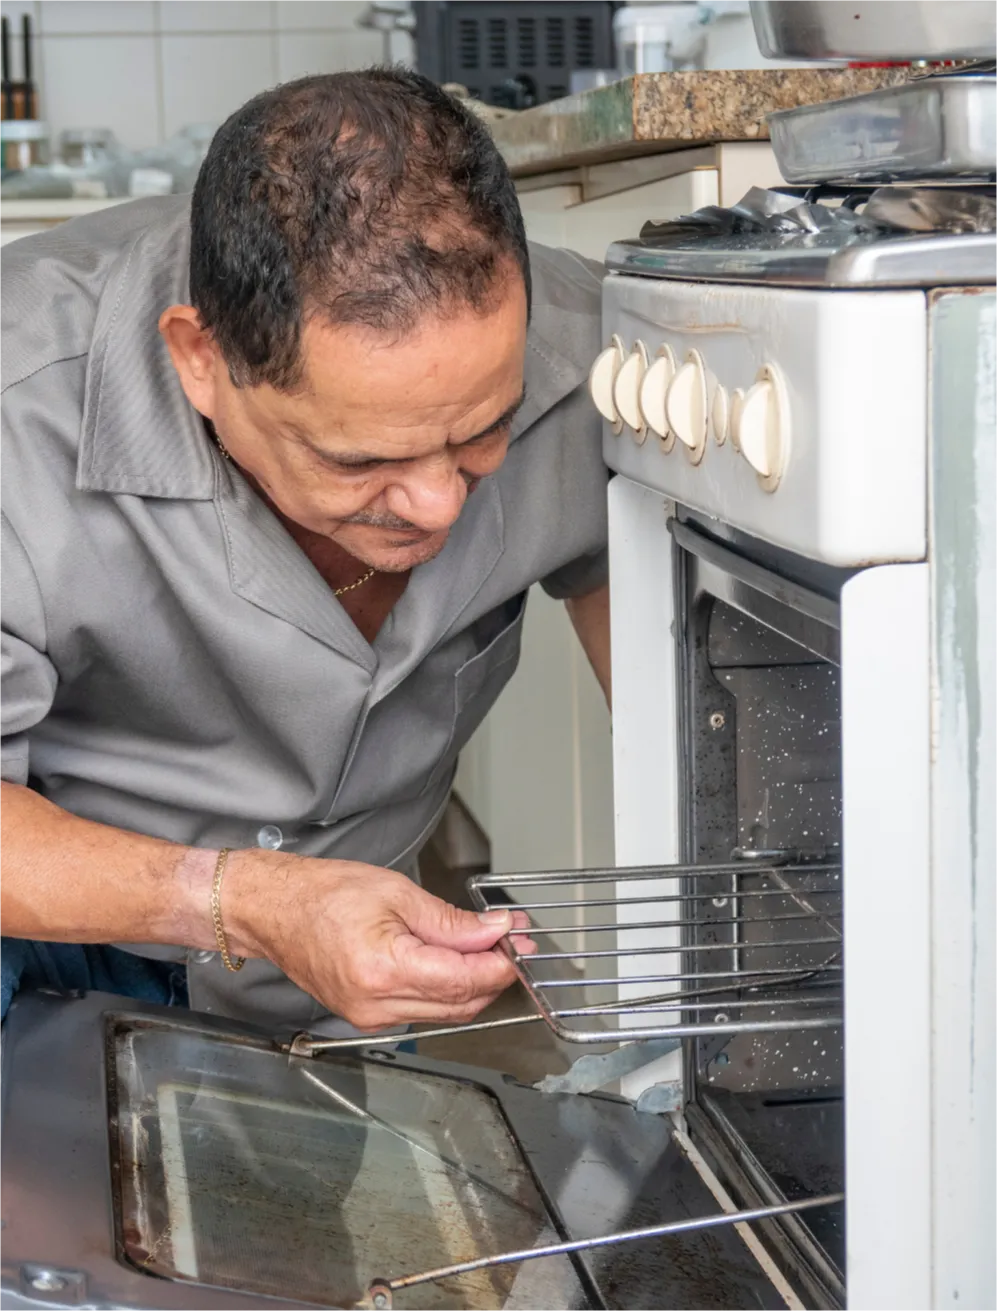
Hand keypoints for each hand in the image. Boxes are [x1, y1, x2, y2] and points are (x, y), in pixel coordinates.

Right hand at [225, 852, 533, 1030]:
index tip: (519, 945)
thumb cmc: (323, 894)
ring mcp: (369, 1017)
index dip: (500, 964)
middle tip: (513, 943)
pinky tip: (453, 962)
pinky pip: (420, 1011)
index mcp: (384, 970)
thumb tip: (493, 932)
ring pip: (444, 1012)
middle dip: (493, 975)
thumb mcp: (397, 893)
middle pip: (460, 1004)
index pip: (463, 980)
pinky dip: (444, 989)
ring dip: (472, 983)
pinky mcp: (365, 1017)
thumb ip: (451, 922)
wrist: (274, 910)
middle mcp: (376, 1004)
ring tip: (487, 946)